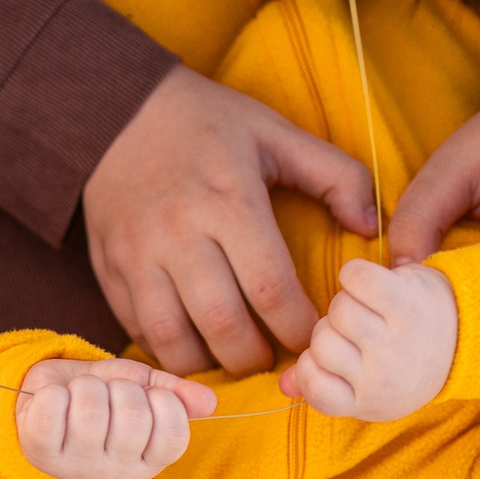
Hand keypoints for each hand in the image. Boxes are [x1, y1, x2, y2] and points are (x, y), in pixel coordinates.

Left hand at [15, 357, 219, 478]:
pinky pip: (52, 406)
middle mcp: (115, 472)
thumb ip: (173, 394)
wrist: (47, 395)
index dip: (160, 401)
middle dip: (118, 388)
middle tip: (104, 394)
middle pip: (132, 415)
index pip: (173, 434)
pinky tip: (53, 403)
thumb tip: (210, 402)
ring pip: (91, 406)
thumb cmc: (101, 395)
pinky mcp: (41, 453)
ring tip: (77, 397)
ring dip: (84, 387)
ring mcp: (77, 467)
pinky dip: (53, 391)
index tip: (143, 396)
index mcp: (148, 460)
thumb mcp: (141, 388)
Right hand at [84, 65, 378, 378]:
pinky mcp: (109, 269)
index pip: (271, 289)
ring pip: (173, 339)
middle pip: (224, 325)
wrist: (114, 113)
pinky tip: (191, 343)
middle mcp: (180, 234)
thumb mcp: (276, 134)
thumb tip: (370, 228)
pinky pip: (137, 329)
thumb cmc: (206, 124)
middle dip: (257, 357)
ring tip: (232, 358)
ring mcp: (138, 256)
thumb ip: (336, 176)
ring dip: (209, 365)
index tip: (311, 336)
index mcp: (230, 201)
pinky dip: (166, 350)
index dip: (298, 328)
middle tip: (273, 357)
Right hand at [280, 258, 457, 421]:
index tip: (338, 360)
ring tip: (371, 307)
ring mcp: (396, 341)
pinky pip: (356, 278)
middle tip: (360, 329)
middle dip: (332, 330)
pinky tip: (367, 281)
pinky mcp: (408, 302)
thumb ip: (322, 386)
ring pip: (338, 311)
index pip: (315, 387)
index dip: (315, 366)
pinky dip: (354, 273)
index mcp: (370, 404)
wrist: (469, 334)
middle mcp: (383, 379)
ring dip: (348, 301)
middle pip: (321, 342)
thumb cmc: (404, 357)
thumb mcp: (366, 385)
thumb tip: (284, 385)